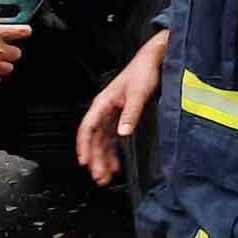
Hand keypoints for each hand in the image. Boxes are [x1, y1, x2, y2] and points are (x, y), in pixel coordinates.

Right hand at [76, 30, 167, 186]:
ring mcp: (112, 115)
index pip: (87, 128)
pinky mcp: (122, 117)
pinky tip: (116, 163)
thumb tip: (123, 132)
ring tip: (105, 176)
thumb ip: (130, 114)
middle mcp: (104, 110)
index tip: (84, 160)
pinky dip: (113, 152)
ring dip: (103, 158)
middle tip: (98, 176)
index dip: (84, 145)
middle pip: (94, 139)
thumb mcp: (138, 94)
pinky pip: (113, 139)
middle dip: (95, 158)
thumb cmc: (143, 72)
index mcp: (102, 103)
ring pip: (103, 141)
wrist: (153, 62)